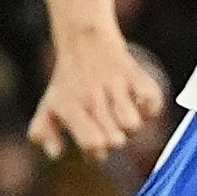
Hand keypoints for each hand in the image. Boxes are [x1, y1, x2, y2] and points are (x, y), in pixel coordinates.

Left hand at [26, 21, 161, 159]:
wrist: (84, 40)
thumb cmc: (68, 82)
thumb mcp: (48, 105)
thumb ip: (44, 133)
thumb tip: (56, 154)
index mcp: (71, 107)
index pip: (92, 144)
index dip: (97, 152)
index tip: (95, 142)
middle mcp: (92, 96)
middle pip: (115, 140)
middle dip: (114, 140)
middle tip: (108, 127)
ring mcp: (114, 84)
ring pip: (132, 123)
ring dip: (131, 125)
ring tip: (122, 115)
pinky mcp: (134, 73)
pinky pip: (152, 99)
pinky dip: (150, 106)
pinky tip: (138, 102)